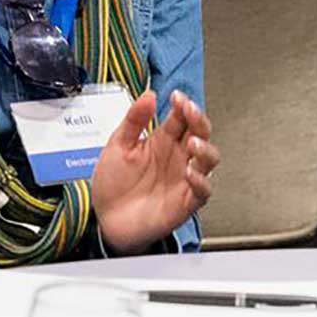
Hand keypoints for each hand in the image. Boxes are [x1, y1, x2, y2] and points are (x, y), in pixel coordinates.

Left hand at [92, 89, 216, 250]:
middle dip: (199, 120)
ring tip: (192, 142)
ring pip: (209, 159)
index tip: (177, 97)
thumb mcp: (117, 145)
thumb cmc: (113, 184)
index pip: (182, 117)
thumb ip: (134, 120)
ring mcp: (184, 178)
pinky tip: (190, 173)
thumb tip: (148, 95)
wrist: (106, 220)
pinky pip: (203, 190)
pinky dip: (200, 180)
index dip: (183, 105)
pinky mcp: (186, 201)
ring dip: (205, 148)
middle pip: (201, 133)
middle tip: (189, 111)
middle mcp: (177, 157)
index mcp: (163, 140)